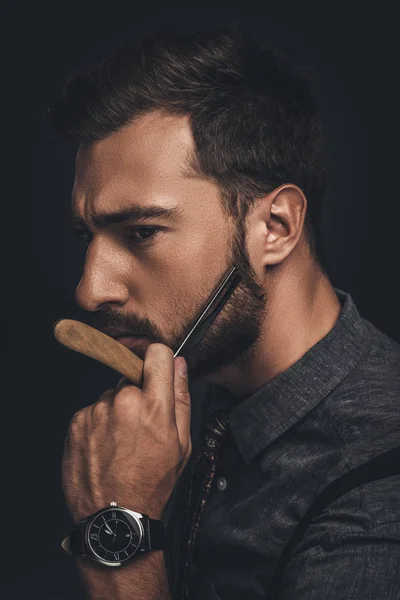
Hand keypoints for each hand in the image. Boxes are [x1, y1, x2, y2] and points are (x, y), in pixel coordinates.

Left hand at [62, 344, 190, 522]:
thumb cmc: (151, 482)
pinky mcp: (76, 421)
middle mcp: (123, 402)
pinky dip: (98, 425)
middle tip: (140, 428)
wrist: (113, 515)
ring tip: (120, 444)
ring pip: (111, 397)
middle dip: (137, 397)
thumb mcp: (181, 443)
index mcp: (154, 406)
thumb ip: (181, 397)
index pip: (157, 354)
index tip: (157, 372)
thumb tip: (179, 364)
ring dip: (116, 412)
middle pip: (132, 380)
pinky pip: (92, 412)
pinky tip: (105, 449)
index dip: (159, 361)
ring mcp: (97, 411)